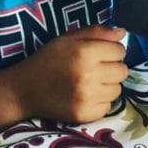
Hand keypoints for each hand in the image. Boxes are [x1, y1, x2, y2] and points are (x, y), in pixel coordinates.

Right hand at [2, 25, 129, 123]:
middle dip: (113, 67)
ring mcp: (87, 97)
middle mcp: (88, 75)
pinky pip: (108, 106)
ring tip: (90, 82)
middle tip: (96, 68)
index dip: (112, 50)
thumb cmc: (47, 59)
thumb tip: (122, 33)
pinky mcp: (84, 114)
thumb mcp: (68, 38)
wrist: (24, 90)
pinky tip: (86, 96)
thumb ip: (97, 32)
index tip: (101, 53)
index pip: (120, 50)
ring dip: (108, 85)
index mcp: (85, 52)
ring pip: (117, 89)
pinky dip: (100, 101)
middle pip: (122, 71)